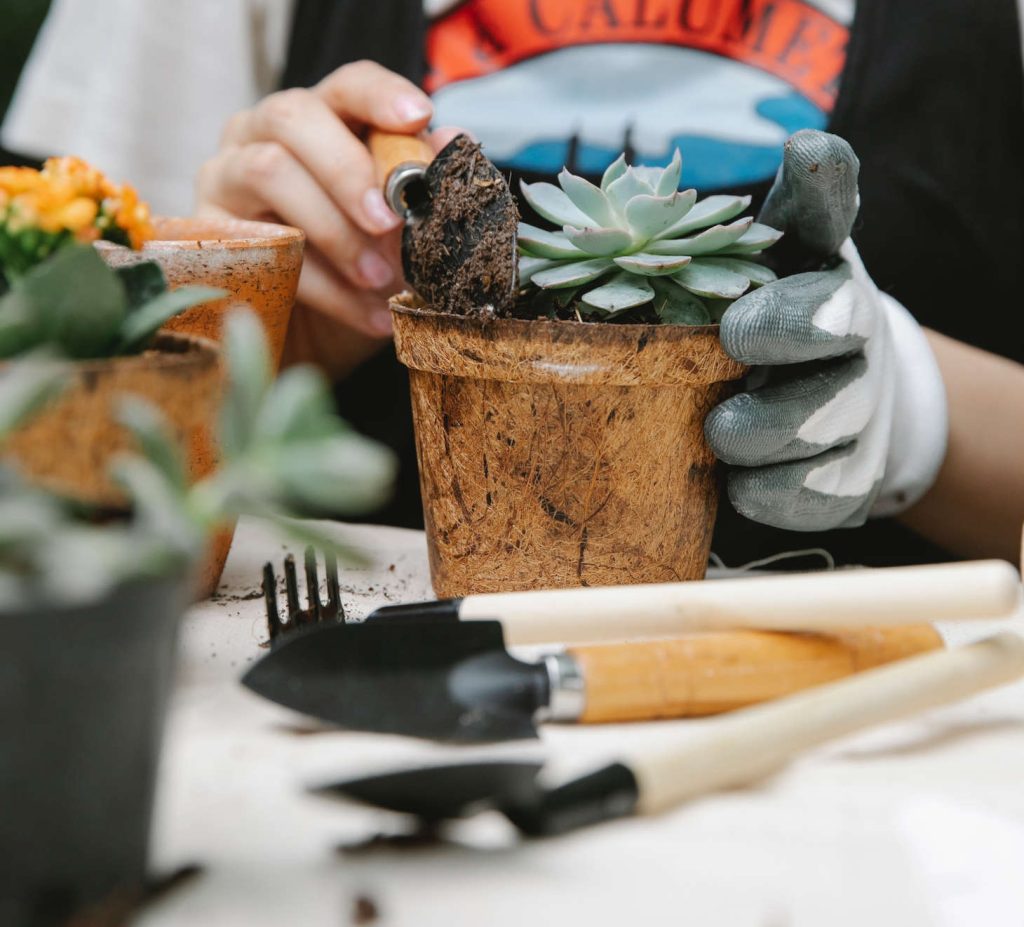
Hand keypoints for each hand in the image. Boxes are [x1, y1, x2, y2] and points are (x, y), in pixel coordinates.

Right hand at [196, 60, 457, 339]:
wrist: (320, 337)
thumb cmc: (363, 266)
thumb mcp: (401, 230)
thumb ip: (423, 184)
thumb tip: (455, 139)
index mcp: (322, 119)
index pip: (347, 85)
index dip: (380, 96)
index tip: (418, 117)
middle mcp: (263, 132)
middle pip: (293, 117)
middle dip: (347, 169)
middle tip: (389, 222)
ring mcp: (226, 175)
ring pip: (268, 171)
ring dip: (333, 230)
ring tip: (380, 280)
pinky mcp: (209, 229)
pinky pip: (261, 244)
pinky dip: (324, 286)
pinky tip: (368, 315)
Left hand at [704, 130, 947, 531]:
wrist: (821, 402)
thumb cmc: (766, 321)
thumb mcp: (764, 265)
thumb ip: (777, 216)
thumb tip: (811, 145)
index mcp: (817, 263)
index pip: (829, 211)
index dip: (822, 185)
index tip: (802, 158)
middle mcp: (853, 328)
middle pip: (840, 322)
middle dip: (790, 326)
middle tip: (733, 340)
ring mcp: (859, 405)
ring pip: (829, 421)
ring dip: (771, 429)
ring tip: (721, 433)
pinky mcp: (850, 475)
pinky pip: (823, 494)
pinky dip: (778, 495)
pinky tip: (740, 488)